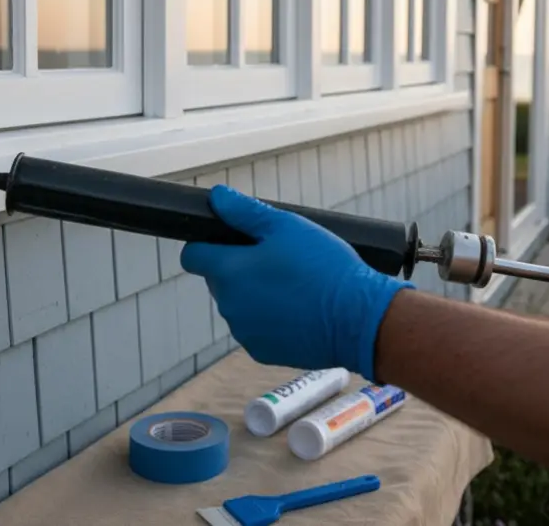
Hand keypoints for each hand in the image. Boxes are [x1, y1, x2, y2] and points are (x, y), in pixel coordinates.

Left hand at [179, 185, 412, 380]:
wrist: (356, 319)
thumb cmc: (324, 268)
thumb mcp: (286, 226)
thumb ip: (245, 211)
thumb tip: (217, 197)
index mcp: (228, 271)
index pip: (192, 255)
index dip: (207, 244)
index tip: (231, 241)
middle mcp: (228, 305)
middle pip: (218, 279)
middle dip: (237, 268)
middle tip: (275, 259)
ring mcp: (244, 331)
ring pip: (237, 305)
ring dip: (253, 294)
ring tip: (291, 285)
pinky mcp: (261, 351)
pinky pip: (254, 328)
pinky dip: (268, 319)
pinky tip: (296, 309)